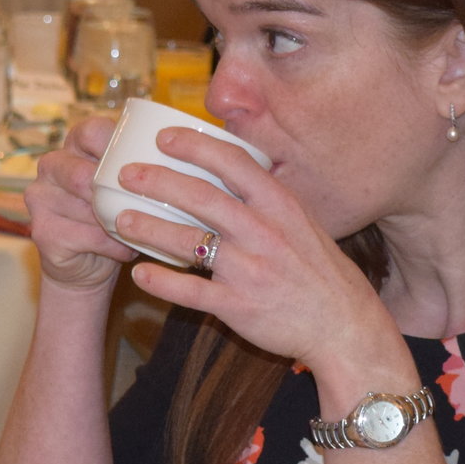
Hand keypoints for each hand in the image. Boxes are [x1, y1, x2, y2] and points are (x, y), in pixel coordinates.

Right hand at [21, 109, 137, 292]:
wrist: (87, 266)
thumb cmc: (116, 216)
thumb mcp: (128, 185)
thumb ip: (144, 166)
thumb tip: (191, 153)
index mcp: (73, 145)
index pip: (92, 131)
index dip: (118, 145)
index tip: (145, 164)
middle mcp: (51, 166)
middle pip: (82, 171)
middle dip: (116, 191)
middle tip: (144, 204)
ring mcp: (40, 198)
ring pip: (86, 205)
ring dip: (120, 220)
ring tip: (142, 229)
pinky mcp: (42, 230)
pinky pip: (87, 235)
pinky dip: (114, 245)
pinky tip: (127, 249)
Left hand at [112, 126, 396, 373]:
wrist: (343, 325)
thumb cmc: (318, 271)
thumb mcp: (301, 222)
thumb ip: (265, 198)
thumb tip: (228, 169)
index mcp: (280, 206)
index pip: (234, 162)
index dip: (195, 146)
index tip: (165, 138)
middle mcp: (264, 233)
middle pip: (202, 197)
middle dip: (158, 181)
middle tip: (126, 174)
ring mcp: (250, 270)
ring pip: (190, 242)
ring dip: (150, 229)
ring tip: (121, 220)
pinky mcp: (238, 307)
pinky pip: (192, 292)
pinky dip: (163, 283)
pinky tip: (140, 275)